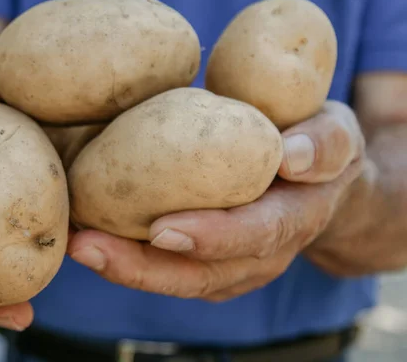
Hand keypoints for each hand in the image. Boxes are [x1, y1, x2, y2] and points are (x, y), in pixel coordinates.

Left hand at [68, 101, 365, 300]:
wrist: (309, 174)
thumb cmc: (314, 144)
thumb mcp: (335, 132)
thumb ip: (323, 143)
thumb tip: (290, 156)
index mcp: (294, 219)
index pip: (254, 234)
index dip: (211, 236)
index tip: (162, 229)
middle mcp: (259, 254)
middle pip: (200, 273)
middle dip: (141, 267)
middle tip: (86, 246)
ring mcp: (229, 262)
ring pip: (174, 277)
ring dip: (122, 267)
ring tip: (74, 243)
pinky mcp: (203, 255)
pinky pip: (163, 264)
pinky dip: (124, 256)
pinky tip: (86, 235)